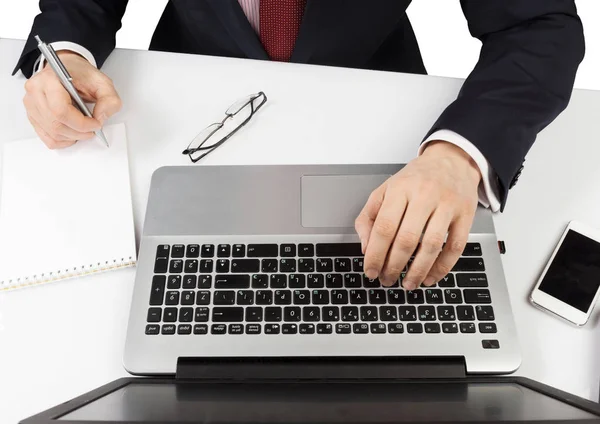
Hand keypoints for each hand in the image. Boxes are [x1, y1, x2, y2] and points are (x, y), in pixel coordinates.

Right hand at [23, 51, 121, 148]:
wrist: (68, 68)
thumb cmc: (81, 74)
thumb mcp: (103, 83)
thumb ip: (109, 100)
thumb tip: (100, 118)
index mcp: (49, 79)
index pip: (61, 111)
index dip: (81, 123)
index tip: (96, 124)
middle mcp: (35, 91)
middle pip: (56, 124)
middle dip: (79, 132)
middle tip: (92, 128)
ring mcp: (31, 104)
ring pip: (52, 133)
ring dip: (73, 136)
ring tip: (84, 128)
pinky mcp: (32, 115)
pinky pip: (47, 137)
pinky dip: (63, 140)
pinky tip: (73, 132)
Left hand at [355, 141, 480, 289]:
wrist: (451, 160)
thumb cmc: (415, 178)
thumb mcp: (385, 190)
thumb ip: (369, 217)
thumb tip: (366, 247)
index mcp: (400, 189)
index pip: (384, 227)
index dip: (375, 254)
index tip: (371, 271)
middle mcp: (424, 195)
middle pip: (407, 239)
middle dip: (394, 266)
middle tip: (387, 280)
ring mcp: (447, 205)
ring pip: (432, 246)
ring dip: (418, 271)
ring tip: (408, 284)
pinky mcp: (466, 214)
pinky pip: (455, 247)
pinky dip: (442, 267)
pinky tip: (430, 277)